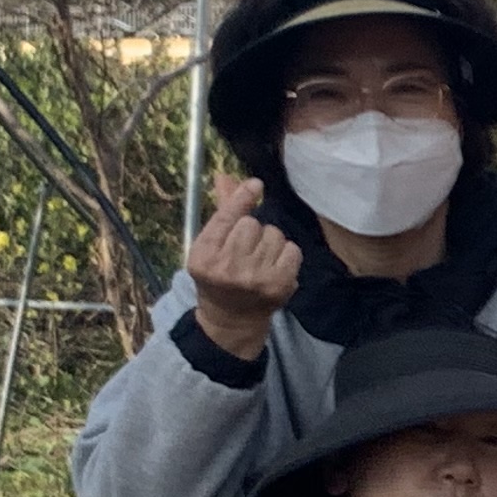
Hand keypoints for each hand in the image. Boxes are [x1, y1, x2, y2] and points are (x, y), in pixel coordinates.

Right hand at [185, 174, 303, 361]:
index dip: (242, 198)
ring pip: (274, 234)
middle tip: (246, 249)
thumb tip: (225, 177)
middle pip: (252, 224)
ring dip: (270, 242)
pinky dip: (286, 254)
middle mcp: (227, 267)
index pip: (226, 218)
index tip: (256, 185)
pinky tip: (275, 266)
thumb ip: (221, 212)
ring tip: (259, 259)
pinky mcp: (279, 285)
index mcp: (204, 256)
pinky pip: (292, 250)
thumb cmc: (218, 276)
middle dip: (252, 230)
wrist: (231, 319)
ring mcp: (255, 278)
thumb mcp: (209, 247)